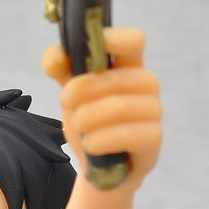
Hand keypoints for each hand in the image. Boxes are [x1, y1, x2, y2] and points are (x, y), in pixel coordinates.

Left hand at [43, 27, 161, 190]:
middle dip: (80, 90)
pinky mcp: (153, 139)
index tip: (85, 53)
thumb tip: (54, 58)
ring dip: (87, 119)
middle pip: (114, 78)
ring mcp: (154, 112)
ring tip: (78, 128)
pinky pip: (126, 135)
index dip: (112, 40)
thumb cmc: (89, 125)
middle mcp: (146, 85)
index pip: (133, 40)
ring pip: (118, 107)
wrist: (99, 168)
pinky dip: (101, 140)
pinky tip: (90, 145)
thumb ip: (61, 72)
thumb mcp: (71, 95)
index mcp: (128, 66)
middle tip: (65, 102)